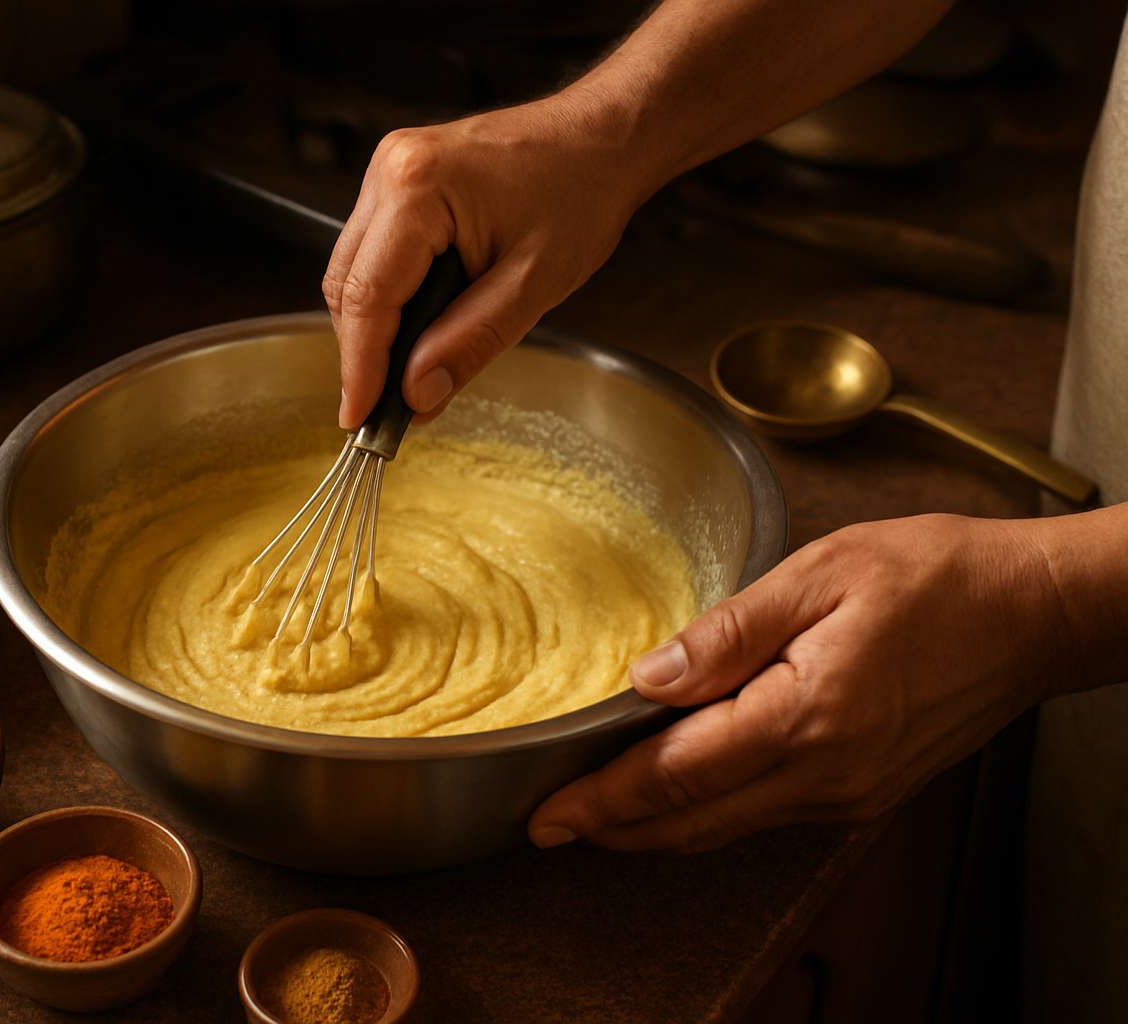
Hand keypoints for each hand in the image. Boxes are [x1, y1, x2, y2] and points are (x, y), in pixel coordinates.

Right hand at [323, 94, 647, 429]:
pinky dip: (388, 300)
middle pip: (347, 285)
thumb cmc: (580, 194)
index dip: (360, 366)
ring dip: (374, 328)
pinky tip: (420, 328)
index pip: (367, 296)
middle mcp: (390, 171)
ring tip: (408, 376)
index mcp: (418, 187)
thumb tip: (415, 394)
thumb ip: (470, 342)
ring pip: (352, 272)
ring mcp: (388, 172)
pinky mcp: (398, 183)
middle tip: (385, 412)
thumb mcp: (534, 284)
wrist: (600, 140)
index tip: (359, 418)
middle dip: (364, 353)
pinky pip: (373, 255)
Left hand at [527, 513, 1071, 852]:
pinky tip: (680, 786)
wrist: (1034, 613)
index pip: (677, 776)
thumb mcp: (818, 576)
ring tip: (598, 808)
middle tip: (548, 823)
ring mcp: (847, 795)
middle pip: (692, 822)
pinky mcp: (862, 793)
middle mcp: (826, 777)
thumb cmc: (937, 579)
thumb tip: (646, 677)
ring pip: (727, 827)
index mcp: (808, 719)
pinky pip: (765, 814)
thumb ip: (726, 634)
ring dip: (657, 824)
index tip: (546, 813)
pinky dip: (709, 809)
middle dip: (614, 828)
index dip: (602, 799)